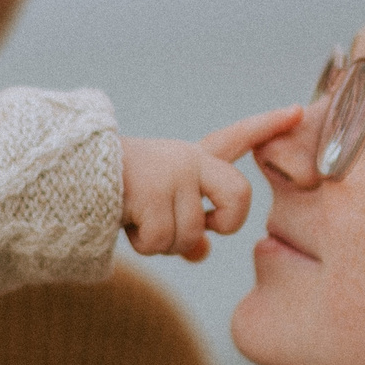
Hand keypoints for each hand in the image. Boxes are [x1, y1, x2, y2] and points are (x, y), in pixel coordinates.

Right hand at [120, 107, 302, 260]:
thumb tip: (202, 254)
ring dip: (163, 242)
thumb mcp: (155, 209)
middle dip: (225, 224)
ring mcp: (172, 173)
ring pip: (192, 234)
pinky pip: (162, 240)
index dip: (268, 126)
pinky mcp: (152, 190)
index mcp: (191, 159)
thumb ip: (185, 226)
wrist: (65, 178)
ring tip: (135, 220)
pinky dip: (144, 244)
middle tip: (199, 228)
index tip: (298, 110)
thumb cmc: (112, 194)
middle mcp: (188, 159)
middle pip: (239, 197)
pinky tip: (124, 222)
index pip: (236, 139)